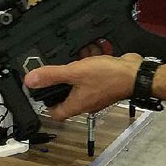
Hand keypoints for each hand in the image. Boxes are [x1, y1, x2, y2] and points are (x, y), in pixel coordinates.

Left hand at [23, 53, 141, 119]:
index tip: (41, 92)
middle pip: (67, 96)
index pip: (55, 113)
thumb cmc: (109, 77)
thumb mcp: (76, 72)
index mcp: (76, 104)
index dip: (46, 104)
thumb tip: (30, 80)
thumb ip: (53, 75)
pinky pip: (93, 74)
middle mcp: (86, 101)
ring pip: (81, 82)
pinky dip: (90, 64)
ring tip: (75, 55)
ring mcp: (97, 92)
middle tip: (56, 69)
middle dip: (62, 81)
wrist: (135, 74)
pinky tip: (92, 51)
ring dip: (77, 69)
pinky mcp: (106, 82)